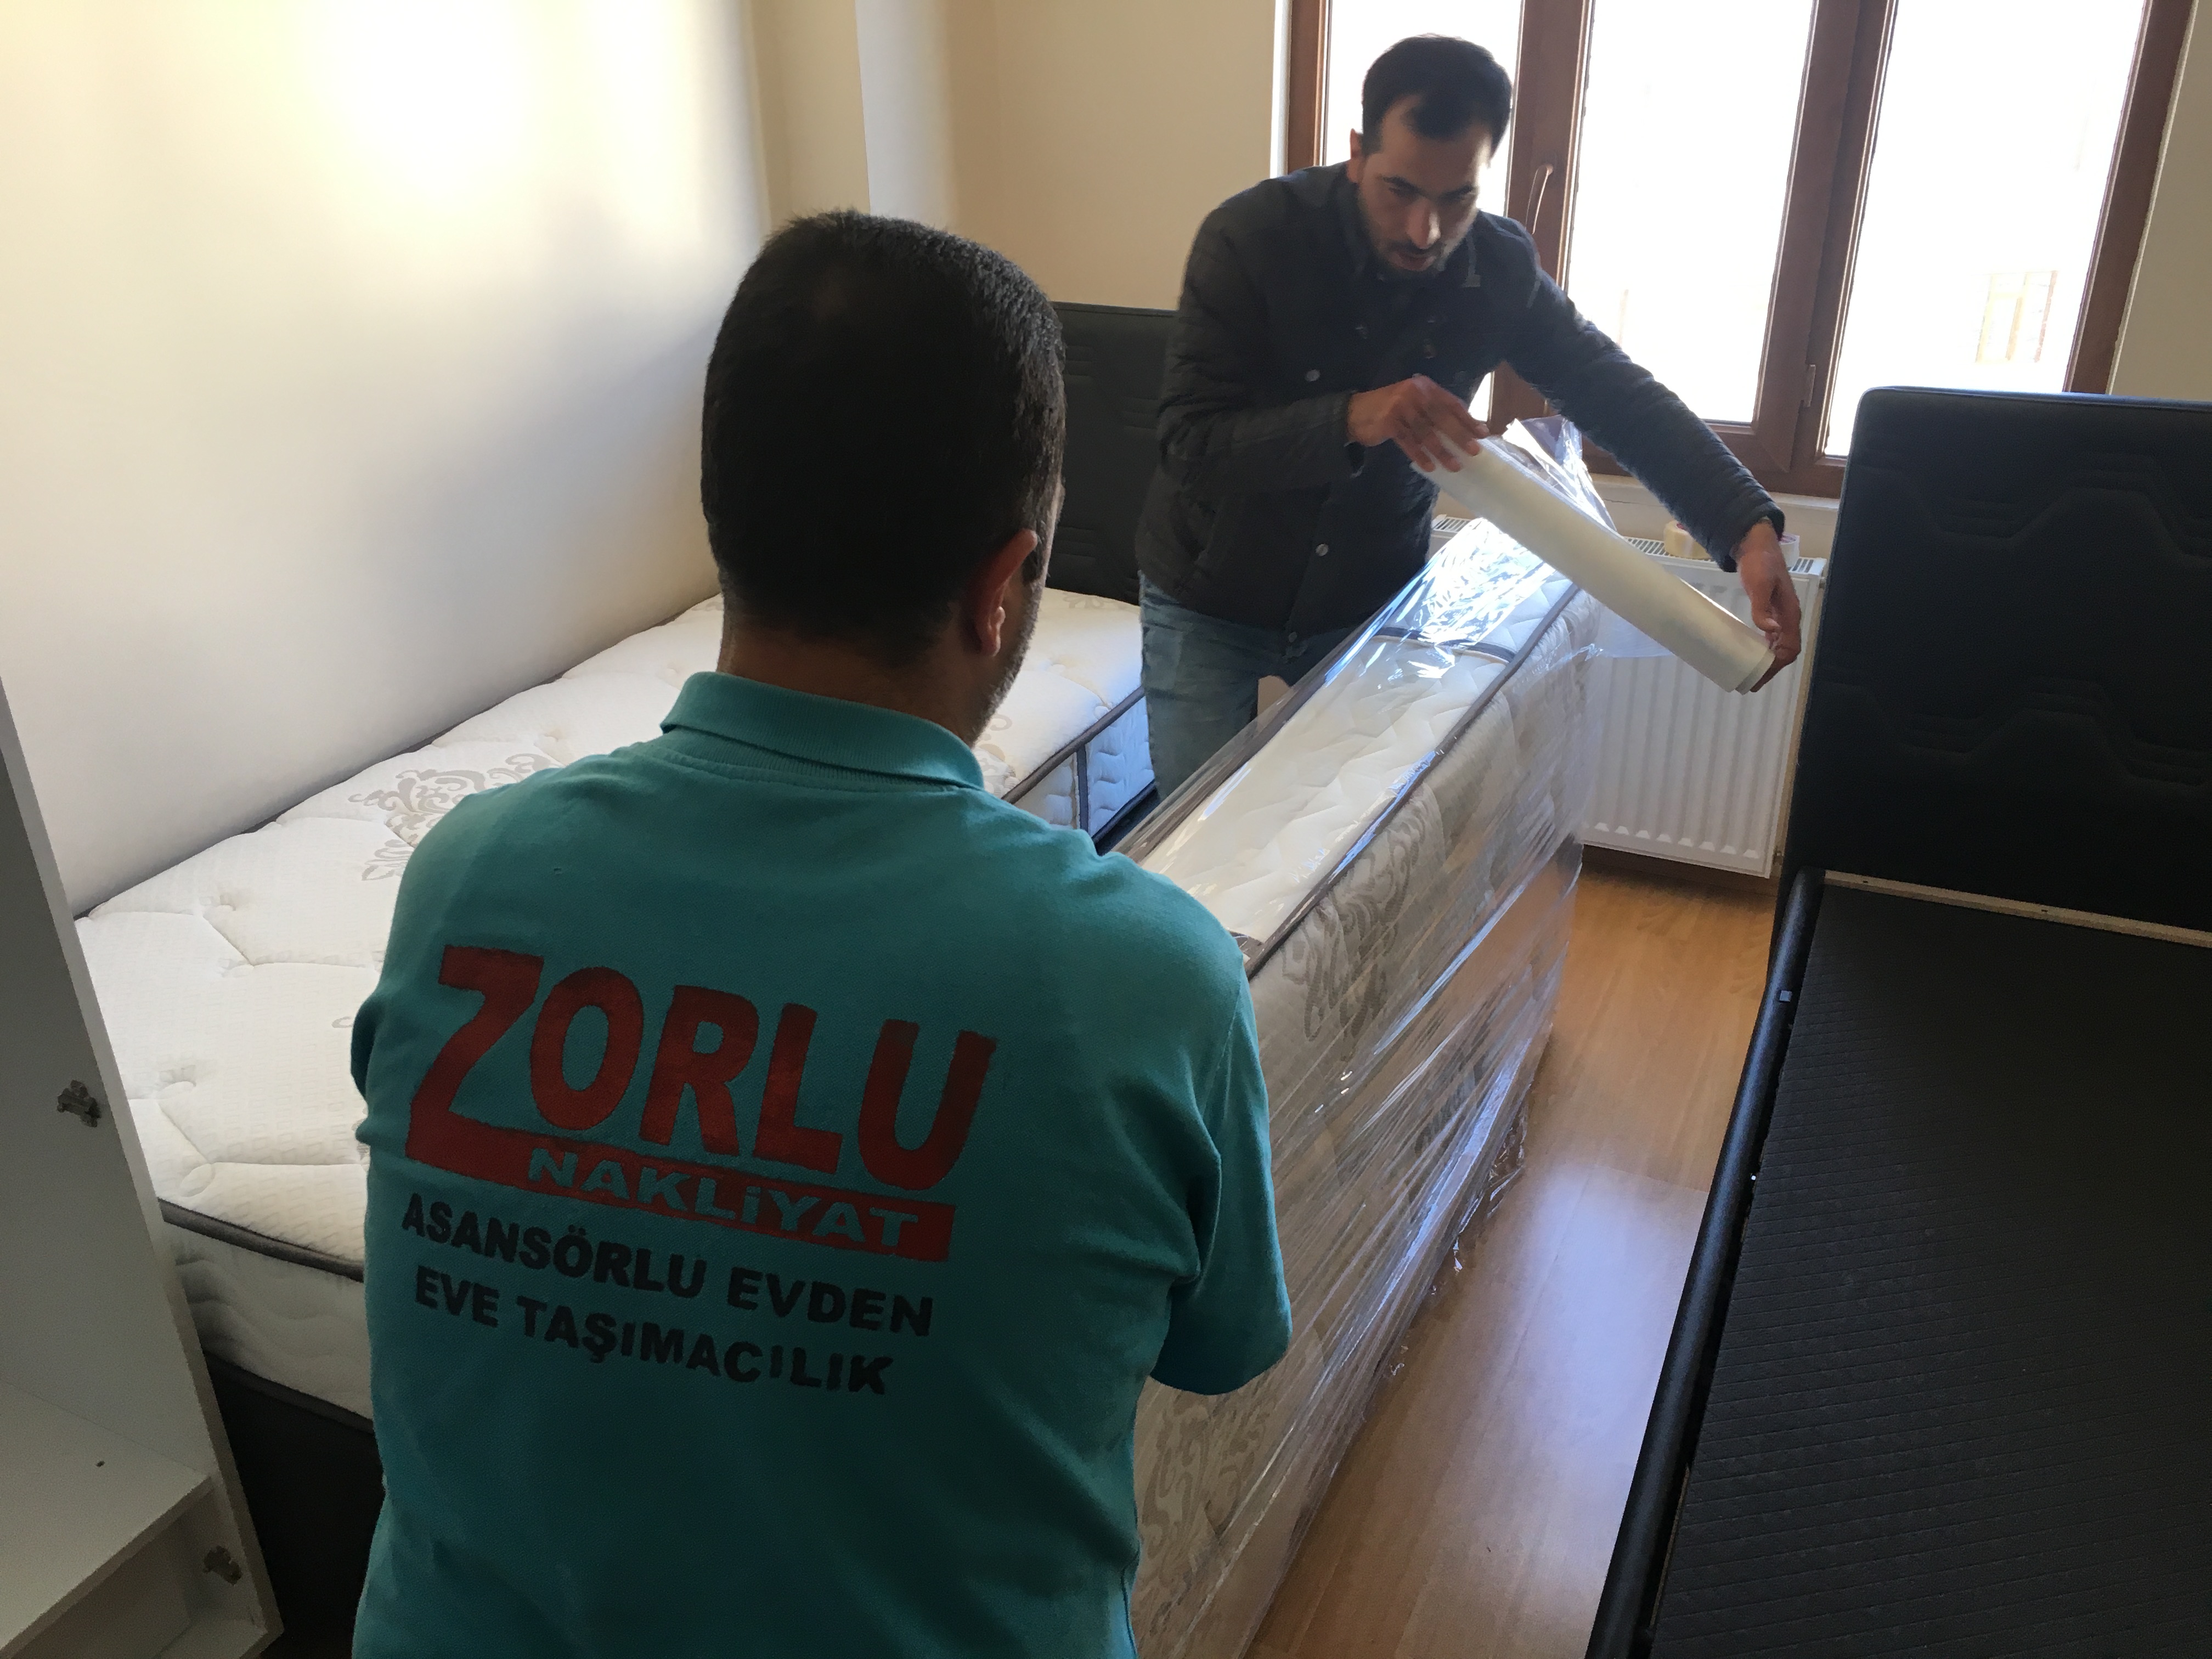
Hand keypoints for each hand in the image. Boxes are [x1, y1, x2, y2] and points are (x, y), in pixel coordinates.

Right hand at [1347, 374, 1489, 471]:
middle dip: (1459, 436)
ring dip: (1442, 451)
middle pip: (1441, 417)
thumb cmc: (1391, 410)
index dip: (1468, 419)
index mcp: (1425, 387)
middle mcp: (1414, 393)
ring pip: (1426, 433)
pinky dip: (1420, 456)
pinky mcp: (1388, 422)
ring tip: (1454, 466)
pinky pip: (1409, 442)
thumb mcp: (1414, 404)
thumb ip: (1434, 412)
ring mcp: (1400, 406)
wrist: (1355, 412)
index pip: (1451, 403)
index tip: (1482, 433)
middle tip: (1473, 451)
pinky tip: (1430, 467)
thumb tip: (1463, 431)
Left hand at [1733, 522, 1801, 689]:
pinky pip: (1773, 638)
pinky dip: (1766, 650)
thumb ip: (1762, 608)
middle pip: (1787, 650)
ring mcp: (1782, 615)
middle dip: (1773, 669)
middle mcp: (1789, 617)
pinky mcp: (1773, 612)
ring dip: (1769, 662)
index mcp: (1790, 613)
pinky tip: (1754, 656)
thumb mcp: (1759, 585)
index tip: (1761, 676)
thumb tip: (1771, 630)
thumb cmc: (1759, 564)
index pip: (1790, 647)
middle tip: (1753, 683)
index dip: (1777, 664)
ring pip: (1781, 646)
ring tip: (1753, 676)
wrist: (1757, 547)